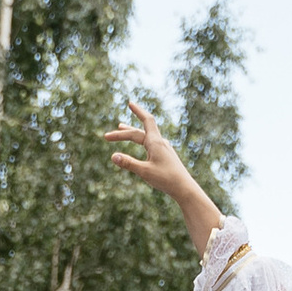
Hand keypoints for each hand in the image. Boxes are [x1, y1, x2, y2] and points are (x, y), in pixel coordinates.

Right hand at [104, 103, 224, 255]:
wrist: (185, 188)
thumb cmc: (166, 179)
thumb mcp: (144, 172)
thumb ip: (128, 163)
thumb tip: (113, 156)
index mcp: (155, 142)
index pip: (146, 120)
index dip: (138, 110)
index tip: (130, 102)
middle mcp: (160, 143)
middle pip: (139, 133)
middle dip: (122, 133)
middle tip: (107, 137)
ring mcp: (164, 149)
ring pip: (145, 137)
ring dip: (132, 133)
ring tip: (121, 128)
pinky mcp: (166, 156)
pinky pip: (151, 144)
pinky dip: (141, 141)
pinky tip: (143, 143)